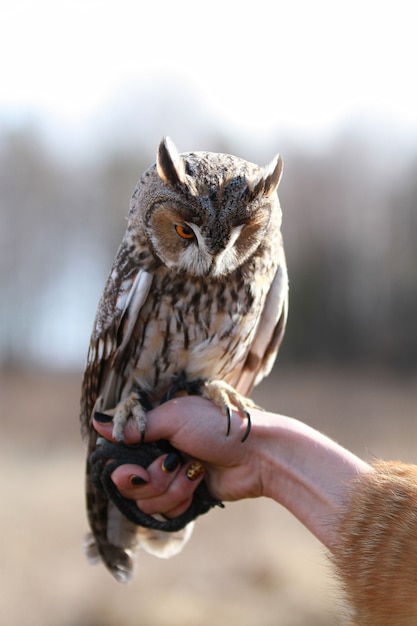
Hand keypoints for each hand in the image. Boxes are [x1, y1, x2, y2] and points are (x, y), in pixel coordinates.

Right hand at [93, 396, 260, 518]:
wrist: (256, 455)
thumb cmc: (217, 427)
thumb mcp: (174, 418)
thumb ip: (136, 426)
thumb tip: (97, 422)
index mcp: (152, 431)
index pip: (118, 456)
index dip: (122, 469)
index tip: (134, 470)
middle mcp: (155, 454)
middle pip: (127, 484)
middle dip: (151, 480)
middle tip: (171, 465)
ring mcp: (168, 478)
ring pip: (146, 500)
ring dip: (172, 488)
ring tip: (194, 471)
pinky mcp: (182, 498)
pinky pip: (164, 511)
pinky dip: (182, 498)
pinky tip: (199, 482)